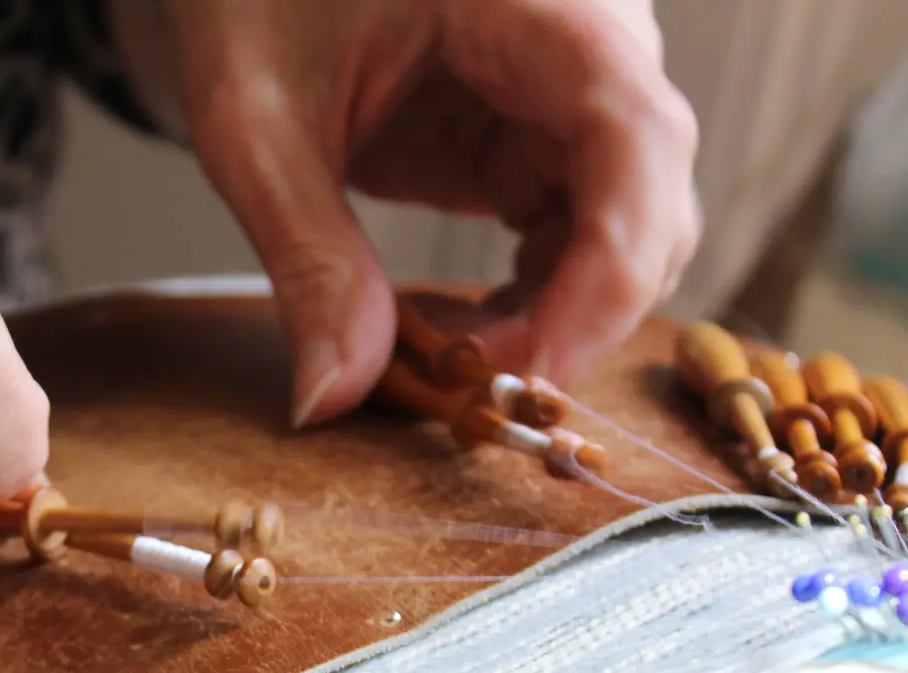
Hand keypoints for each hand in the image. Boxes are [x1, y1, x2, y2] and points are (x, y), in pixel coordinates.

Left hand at [118, 0, 700, 423]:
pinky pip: (577, 233)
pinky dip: (529, 300)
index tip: (536, 374)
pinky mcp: (539, 131)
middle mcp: (589, 38)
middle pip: (650, 200)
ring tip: (440, 358)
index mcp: (543, 1)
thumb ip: (306, 257)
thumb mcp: (256, 124)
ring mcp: (572, 88)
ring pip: (625, 231)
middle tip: (467, 391)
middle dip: (573, 316)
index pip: (636, 139)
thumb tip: (334, 398)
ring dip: (550, 317)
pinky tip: (451, 328)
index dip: (610, 273)